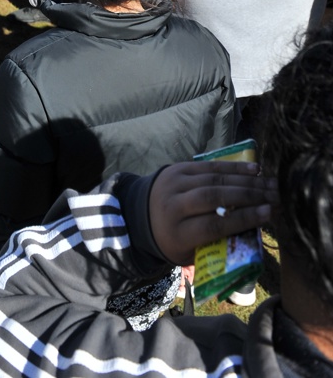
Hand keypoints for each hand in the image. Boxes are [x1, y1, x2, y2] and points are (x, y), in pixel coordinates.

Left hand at [149, 161, 277, 265]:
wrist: (142, 214)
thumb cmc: (176, 240)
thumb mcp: (192, 253)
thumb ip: (219, 244)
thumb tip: (255, 232)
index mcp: (176, 232)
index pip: (213, 224)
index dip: (242, 218)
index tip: (269, 213)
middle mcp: (173, 205)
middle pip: (214, 197)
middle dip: (248, 196)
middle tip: (276, 196)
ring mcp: (174, 183)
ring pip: (214, 178)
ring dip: (246, 180)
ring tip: (270, 184)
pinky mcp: (178, 168)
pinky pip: (209, 165)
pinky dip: (233, 168)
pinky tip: (254, 170)